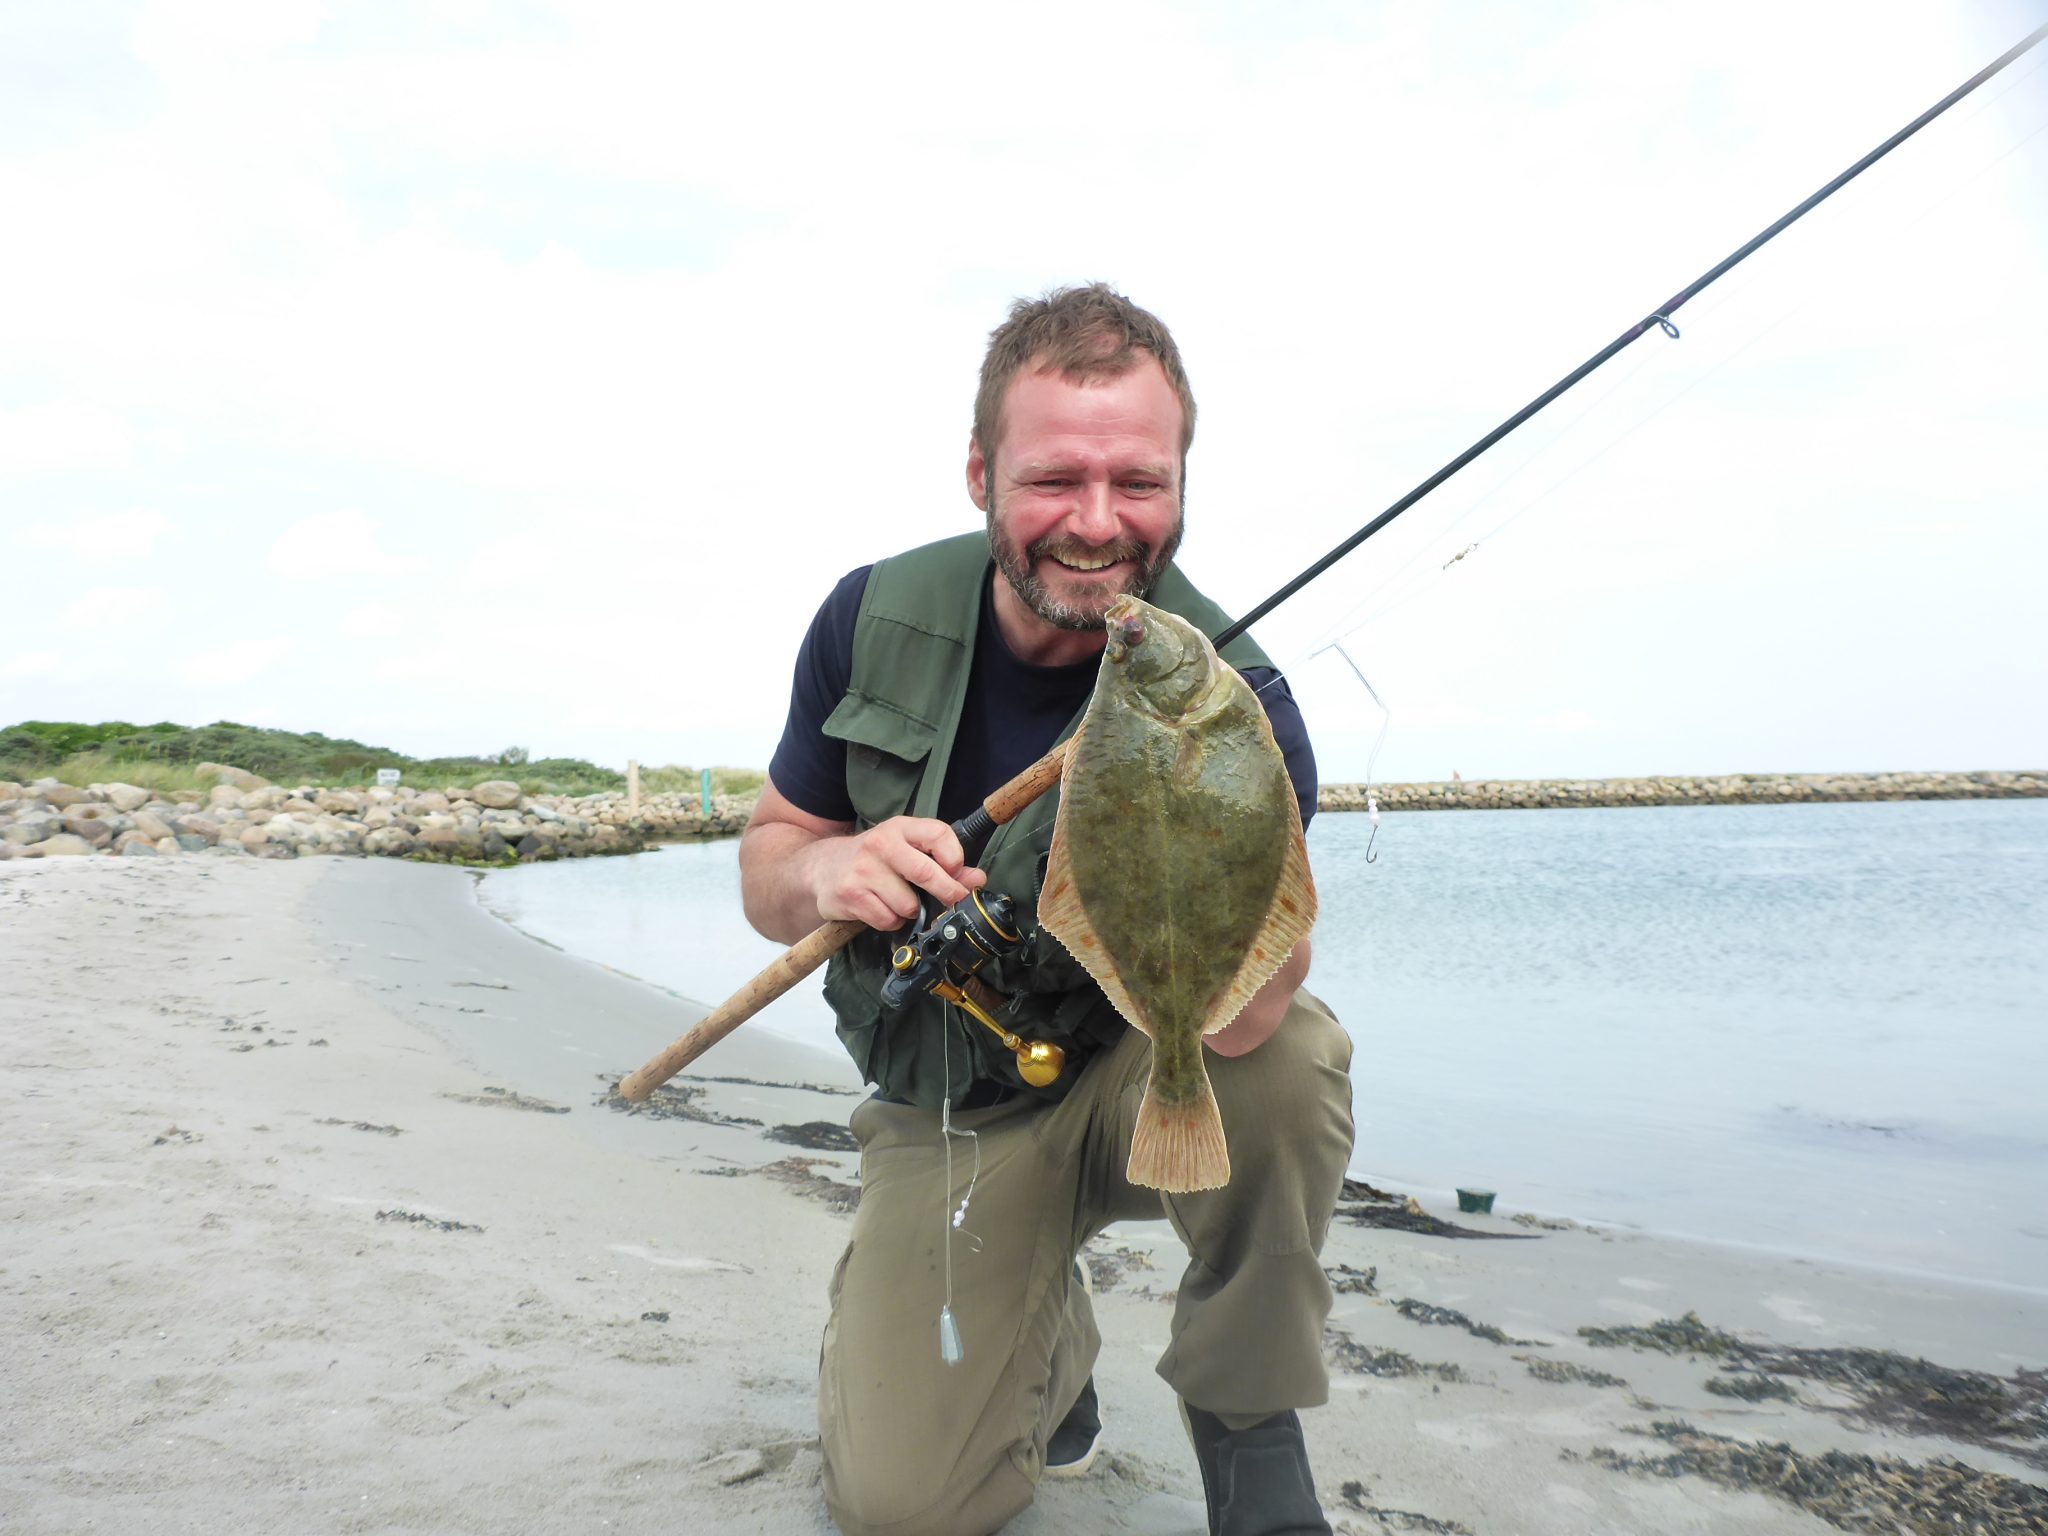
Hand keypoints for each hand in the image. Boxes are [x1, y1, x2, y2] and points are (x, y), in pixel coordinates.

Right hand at [806, 815, 986, 931]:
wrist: (821, 867)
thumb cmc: (874, 859)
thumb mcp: (907, 851)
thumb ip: (944, 864)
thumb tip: (977, 879)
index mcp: (900, 828)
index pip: (939, 834)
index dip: (955, 858)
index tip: (956, 873)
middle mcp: (880, 844)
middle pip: (927, 873)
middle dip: (947, 893)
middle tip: (952, 901)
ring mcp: (863, 870)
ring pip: (908, 905)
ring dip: (910, 911)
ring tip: (897, 900)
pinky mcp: (850, 895)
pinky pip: (888, 920)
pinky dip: (890, 921)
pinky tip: (880, 908)